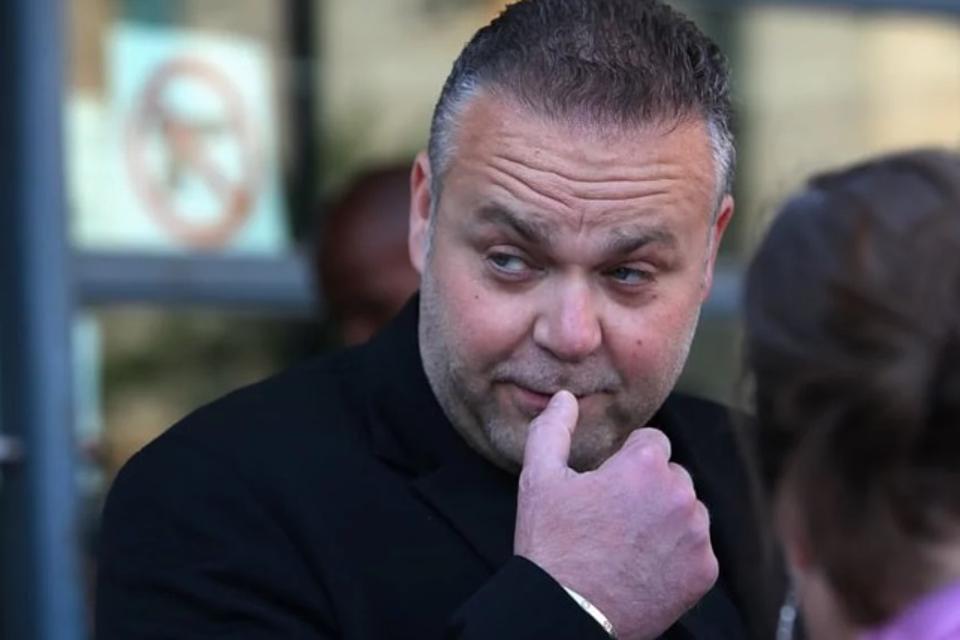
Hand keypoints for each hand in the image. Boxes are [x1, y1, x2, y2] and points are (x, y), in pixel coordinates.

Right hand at [514, 391, 717, 639]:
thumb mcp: (539, 479)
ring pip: (687, 511)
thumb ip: (553, 430)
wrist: (567, 614)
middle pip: (671, 476)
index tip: (606, 486)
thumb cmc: (552, 545)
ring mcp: (696, 536)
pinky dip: (676, 554)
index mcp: (645, 465)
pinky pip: (696, 548)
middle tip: (613, 518)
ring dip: (665, 519)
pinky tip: (644, 566)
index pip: (652, 442)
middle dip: (648, 489)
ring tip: (628, 543)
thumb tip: (565, 398)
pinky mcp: (704, 571)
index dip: (625, 461)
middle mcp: (680, 495)